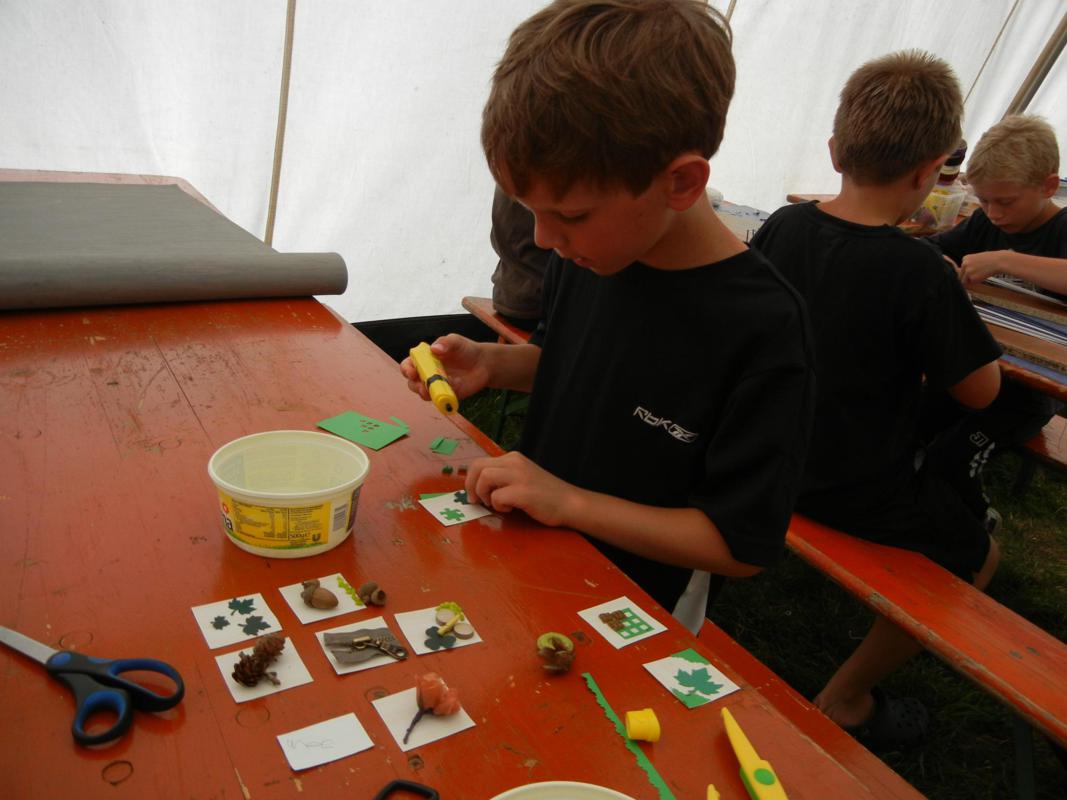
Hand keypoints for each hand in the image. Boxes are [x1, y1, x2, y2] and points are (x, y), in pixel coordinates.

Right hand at [399, 334, 490, 400]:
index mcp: (424, 359)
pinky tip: (454, 386)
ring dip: (425, 394)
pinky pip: (441, 399)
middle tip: (421, 385)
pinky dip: (443, 395)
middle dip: (414, 385)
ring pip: (424, 393)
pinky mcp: (447, 395)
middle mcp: (427, 374)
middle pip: (412, 383)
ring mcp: (436, 386)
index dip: (406, 369)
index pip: (408, 365)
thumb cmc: (465, 350)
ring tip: (430, 391)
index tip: (412, 371)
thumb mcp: (456, 341)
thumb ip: (445, 342)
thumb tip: (434, 349)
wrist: (483, 363)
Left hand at [465, 451, 580, 527]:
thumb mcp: (522, 478)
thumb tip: (476, 488)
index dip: (471, 480)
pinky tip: (510, 509)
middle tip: (477, 501)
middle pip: (477, 467)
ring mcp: (520, 476)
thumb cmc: (545, 495)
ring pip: (484, 478)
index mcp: (513, 458)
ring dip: (484, 494)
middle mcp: (514, 462)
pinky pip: (498, 496)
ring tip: (496, 504)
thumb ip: (503, 478)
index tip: (474, 495)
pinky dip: (499, 505)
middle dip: (471, 486)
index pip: (479, 462)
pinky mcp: (523, 491)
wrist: (570, 503)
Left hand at [958, 250, 1014, 286]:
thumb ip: (969, 265)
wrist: (1000, 261)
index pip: (961, 269)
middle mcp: (964, 264)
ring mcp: (967, 271)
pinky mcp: (972, 277)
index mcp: (965, 258)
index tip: (976, 271)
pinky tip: (984, 275)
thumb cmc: (991, 260)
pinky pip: (972, 283)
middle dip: (967, 278)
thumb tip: (960, 273)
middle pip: (960, 276)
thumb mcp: (977, 259)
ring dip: (971, 280)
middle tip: (978, 275)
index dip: (967, 272)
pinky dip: (977, 282)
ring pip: (964, 281)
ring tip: (982, 274)